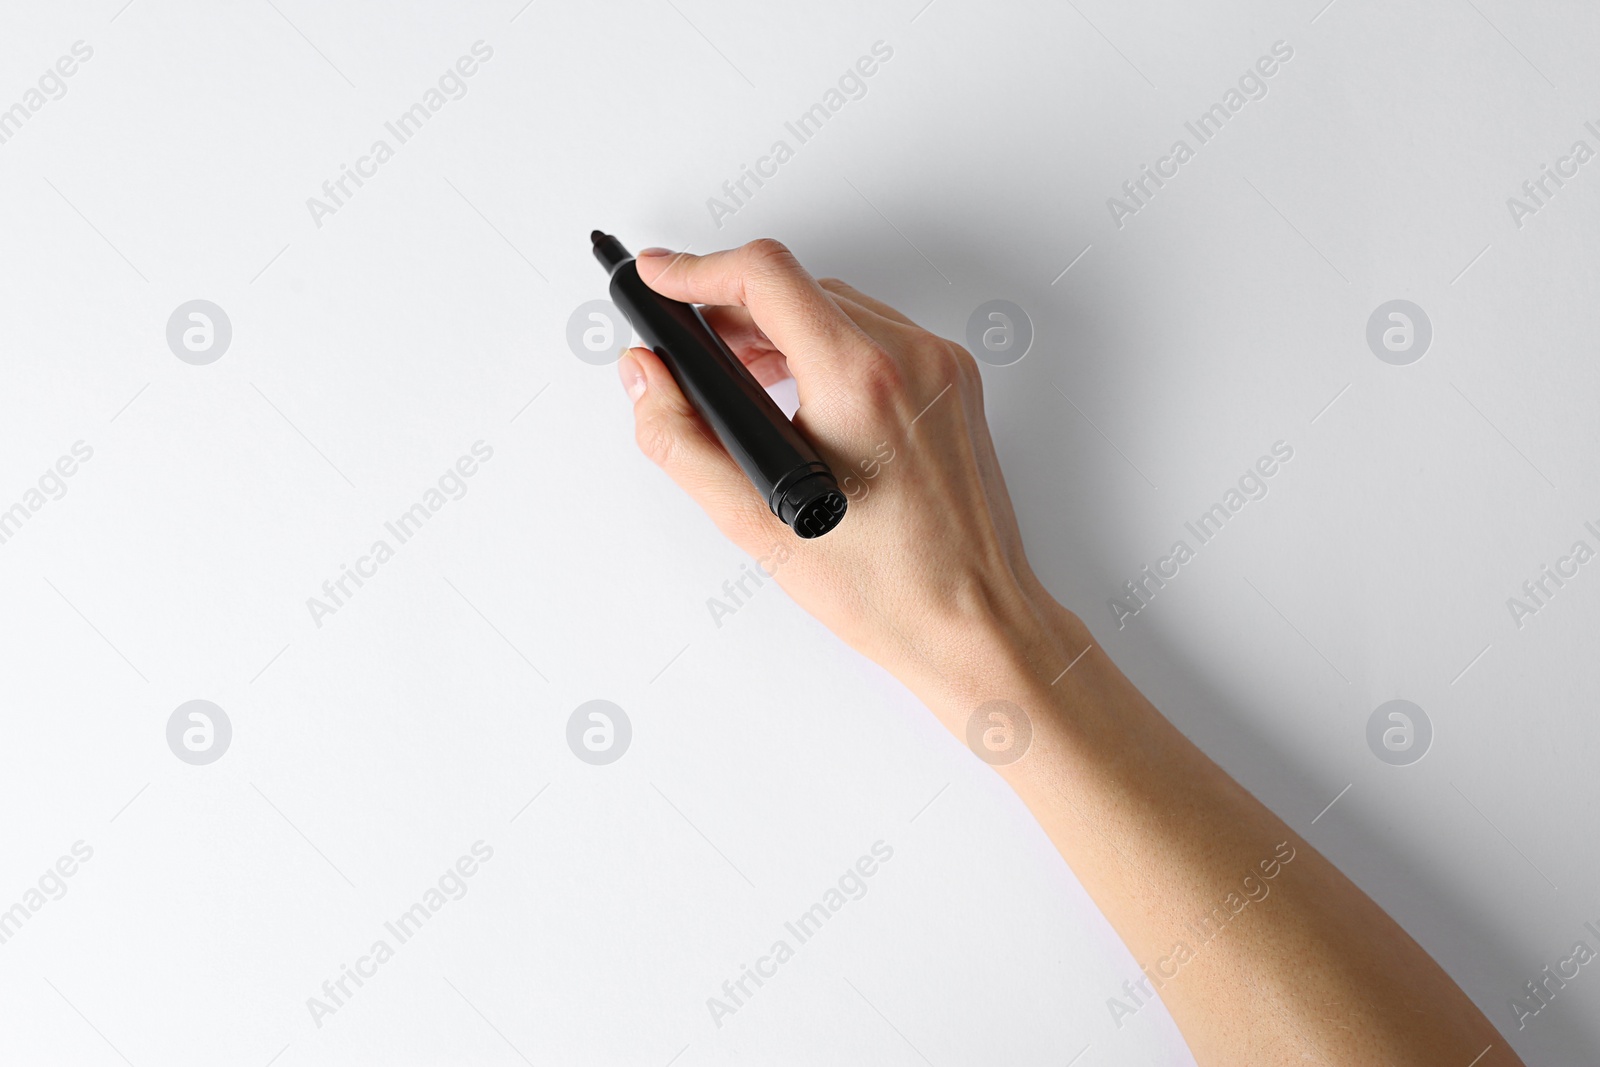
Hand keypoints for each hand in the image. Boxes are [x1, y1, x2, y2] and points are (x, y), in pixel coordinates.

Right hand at [617, 239, 1078, 717]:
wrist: (971, 621)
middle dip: (732, 308)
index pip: (766, 276)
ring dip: (778, 327)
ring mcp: (940, 366)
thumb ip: (681, 439)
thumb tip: (646, 378)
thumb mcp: (755, 522)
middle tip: (688, 348)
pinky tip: (799, 394)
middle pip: (800, 287)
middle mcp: (910, 357)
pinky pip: (876, 335)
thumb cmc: (885, 587)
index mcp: (861, 379)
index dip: (696, 269)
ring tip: (737, 376)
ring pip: (837, 308)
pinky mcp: (954, 384)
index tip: (657, 277)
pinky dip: (826, 347)